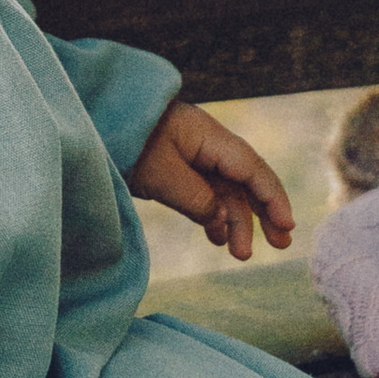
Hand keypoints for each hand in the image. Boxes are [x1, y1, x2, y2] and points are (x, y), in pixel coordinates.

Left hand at [130, 104, 295, 264]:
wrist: (92, 122)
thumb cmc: (124, 142)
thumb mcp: (159, 174)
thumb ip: (195, 198)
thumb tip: (221, 219)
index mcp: (207, 136)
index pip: (251, 168)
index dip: (272, 197)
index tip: (286, 225)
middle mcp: (206, 144)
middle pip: (245, 180)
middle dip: (264, 212)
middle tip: (281, 244)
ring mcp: (192, 156)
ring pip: (225, 191)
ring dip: (236, 221)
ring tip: (240, 255)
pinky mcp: (176, 169)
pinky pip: (205, 193)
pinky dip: (214, 215)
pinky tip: (218, 238)